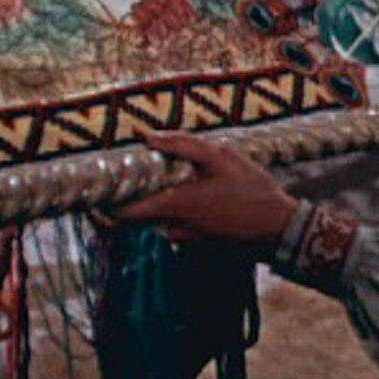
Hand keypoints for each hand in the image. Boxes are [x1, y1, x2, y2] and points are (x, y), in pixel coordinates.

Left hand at [112, 132, 298, 245]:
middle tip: (142, 166)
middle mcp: (172, 227)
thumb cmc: (250, 190)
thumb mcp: (220, 156)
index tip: (100, 183)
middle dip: (137, 190)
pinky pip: (177, 222)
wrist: (278, 228)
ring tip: (180, 173)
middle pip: (137, 213)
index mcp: (172, 205)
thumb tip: (147, 137)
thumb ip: (181, 145)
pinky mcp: (197, 242)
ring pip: (159, 215)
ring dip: (163, 196)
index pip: (120, 213)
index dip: (104, 200)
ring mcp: (184, 239)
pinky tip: (201, 190)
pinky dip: (179, 206)